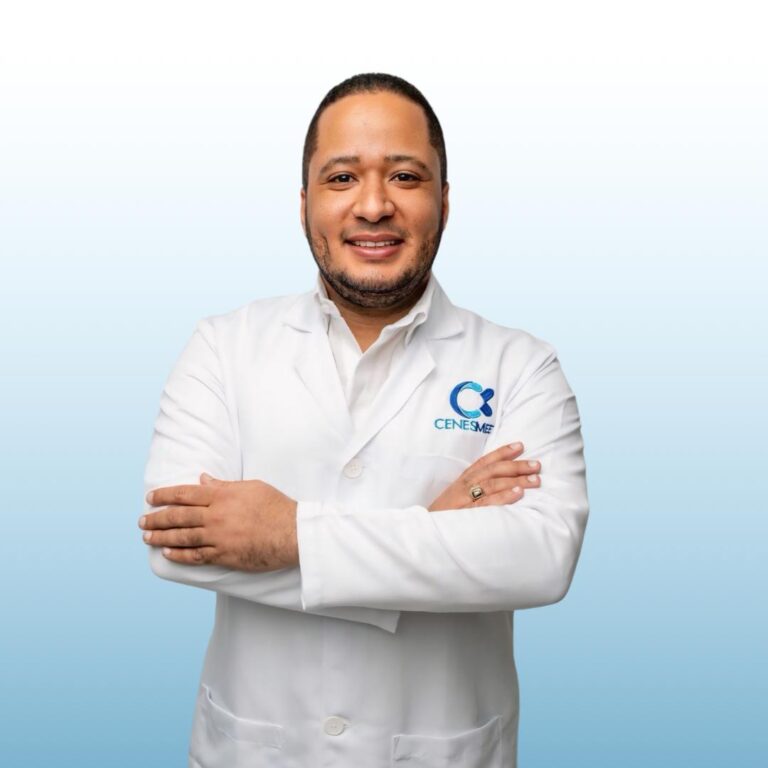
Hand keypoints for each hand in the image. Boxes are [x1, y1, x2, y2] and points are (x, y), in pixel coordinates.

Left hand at [139, 474, 298, 570]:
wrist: (292, 533)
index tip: (151, 498)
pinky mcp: (224, 556)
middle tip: (142, 521)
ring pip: (182, 538)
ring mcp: (218, 538)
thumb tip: (203, 481)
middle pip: (178, 516)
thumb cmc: (275, 506)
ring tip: (148, 537)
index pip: (185, 494)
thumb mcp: (251, 487)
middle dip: (157, 518)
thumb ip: (224, 485)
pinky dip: (180, 556)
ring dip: (162, 537)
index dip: (165, 495)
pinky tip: (168, 554)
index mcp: (222, 496)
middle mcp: (216, 516)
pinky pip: (196, 557)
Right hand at [428, 442, 539, 510]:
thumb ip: (474, 490)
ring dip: (516, 480)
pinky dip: (504, 497)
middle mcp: (464, 487)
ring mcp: (465, 500)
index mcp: (462, 481)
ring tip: (535, 480)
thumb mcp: (456, 498)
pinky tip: (519, 493)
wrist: (424, 534)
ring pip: (493, 484)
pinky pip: (488, 503)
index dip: (502, 452)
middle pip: (492, 471)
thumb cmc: (444, 517)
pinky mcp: (466, 514)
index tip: (520, 446)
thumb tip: (500, 485)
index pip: (484, 462)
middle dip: (516, 466)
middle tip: (536, 465)